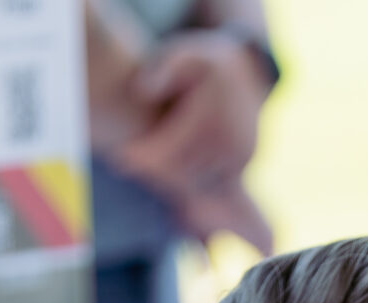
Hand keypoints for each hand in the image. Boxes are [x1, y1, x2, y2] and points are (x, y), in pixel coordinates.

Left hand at [110, 31, 267, 198]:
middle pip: (182, 171)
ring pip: (197, 181)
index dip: (143, 157)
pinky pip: (211, 182)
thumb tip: (142, 92)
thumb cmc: (204, 63)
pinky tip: (166, 170)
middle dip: (152, 171)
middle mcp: (230, 140)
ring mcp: (240, 154)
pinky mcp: (243, 163)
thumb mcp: (184, 55)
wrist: (247, 70)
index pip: (171, 151)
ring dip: (169, 179)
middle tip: (126, 166)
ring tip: (143, 168)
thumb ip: (162, 70)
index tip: (120, 156)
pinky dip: (188, 180)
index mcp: (213, 116)